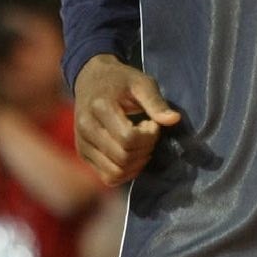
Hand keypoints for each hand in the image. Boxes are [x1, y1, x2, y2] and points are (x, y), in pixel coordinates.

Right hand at [73, 55, 180, 186]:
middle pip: (123, 157)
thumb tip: (174, 120)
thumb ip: (156, 103)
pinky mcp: (83, 156)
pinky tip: (134, 153)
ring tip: (141, 142)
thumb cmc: (121, 80)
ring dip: (137, 162)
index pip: (128, 138)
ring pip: (115, 172)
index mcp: (100, 108)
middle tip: (149, 131)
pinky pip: (108, 177)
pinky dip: (126, 172)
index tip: (152, 122)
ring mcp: (82, 145)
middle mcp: (86, 130)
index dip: (148, 135)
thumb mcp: (142, 83)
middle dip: (145, 148)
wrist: (91, 79)